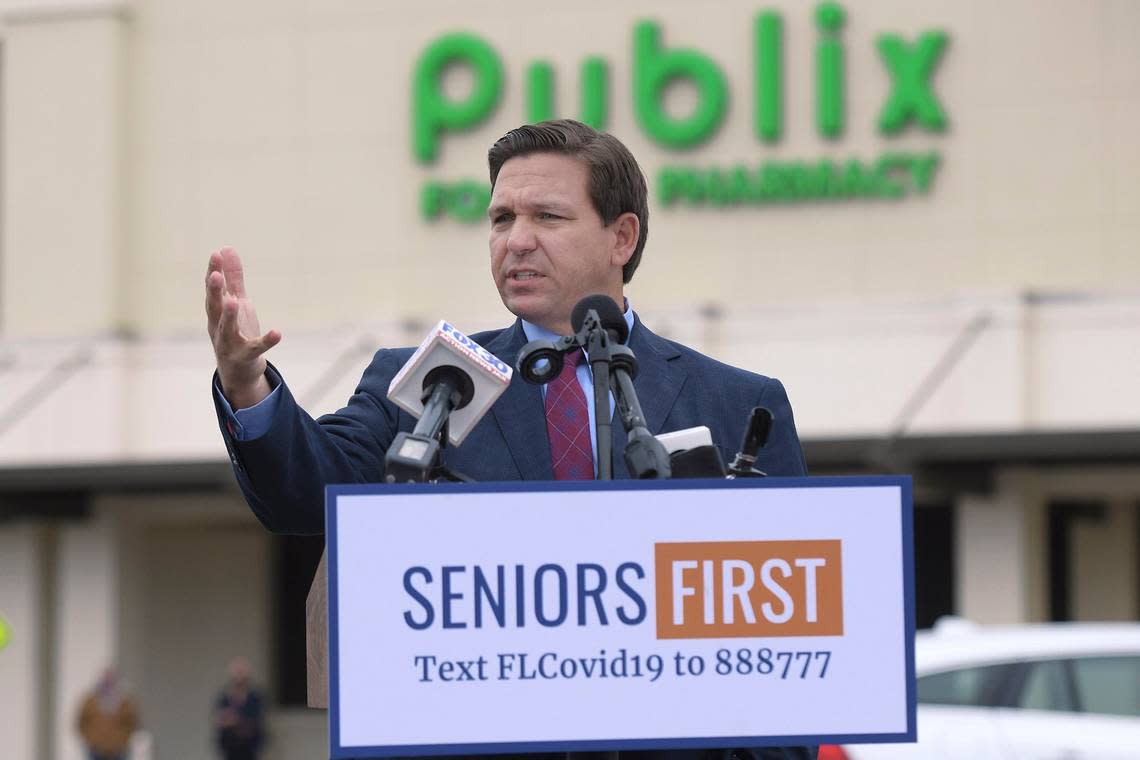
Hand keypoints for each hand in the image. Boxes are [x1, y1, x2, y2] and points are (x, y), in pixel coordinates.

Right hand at [205, 248, 280, 408]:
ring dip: (229, 316)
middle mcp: (218, 327)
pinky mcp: (245, 357)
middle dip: (214, 291)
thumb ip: (232, 278)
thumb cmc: (236, 332)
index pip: (213, 289)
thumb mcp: (236, 303)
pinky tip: (277, 333)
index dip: (213, 272)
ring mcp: (229, 343)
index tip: (215, 254)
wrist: (238, 371)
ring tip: (235, 301)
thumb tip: (226, 249)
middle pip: (213, 307)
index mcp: (216, 312)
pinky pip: (256, 348)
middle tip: (215, 275)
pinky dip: (266, 341)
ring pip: (226, 329)